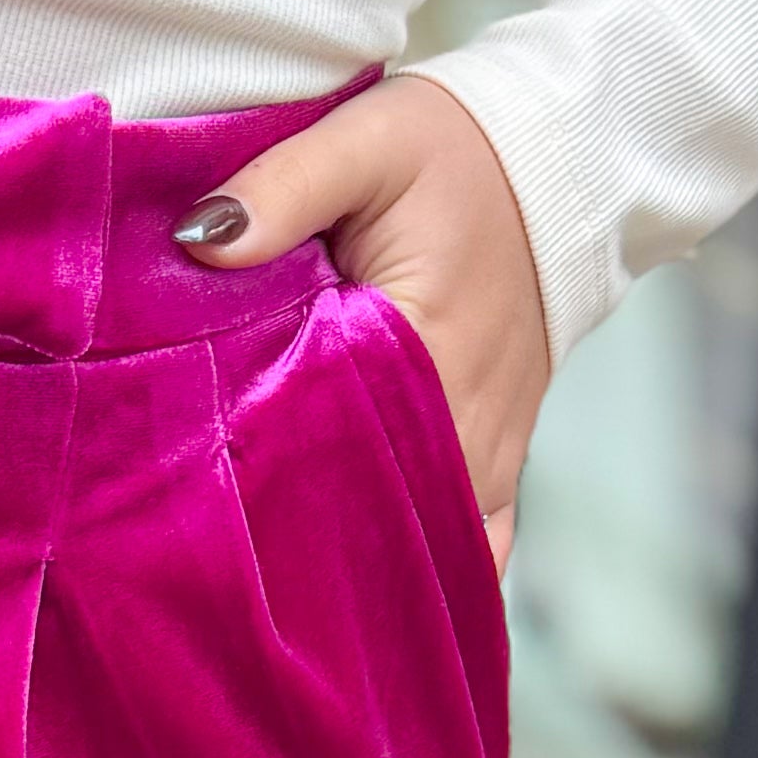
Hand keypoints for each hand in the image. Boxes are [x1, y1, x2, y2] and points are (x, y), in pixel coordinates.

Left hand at [178, 77, 552, 576]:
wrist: (560, 165)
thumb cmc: (457, 151)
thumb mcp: (368, 141)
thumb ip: (282, 188)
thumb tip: (199, 242)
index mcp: (423, 348)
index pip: (331, 446)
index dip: (262, 482)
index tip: (198, 506)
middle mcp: (463, 422)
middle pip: (371, 515)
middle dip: (297, 542)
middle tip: (216, 569)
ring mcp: (490, 454)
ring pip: (417, 544)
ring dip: (353, 570)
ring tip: (277, 601)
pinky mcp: (502, 463)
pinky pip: (473, 550)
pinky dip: (428, 579)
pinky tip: (371, 615)